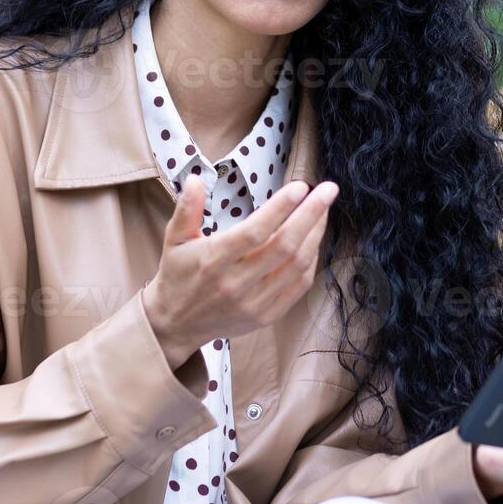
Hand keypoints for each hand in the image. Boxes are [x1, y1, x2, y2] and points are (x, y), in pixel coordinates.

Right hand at [143, 174, 338, 358]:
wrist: (175, 325)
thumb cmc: (178, 275)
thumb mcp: (174, 239)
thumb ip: (186, 209)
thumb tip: (195, 179)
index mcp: (214, 260)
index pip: (255, 232)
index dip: (280, 208)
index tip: (301, 186)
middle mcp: (236, 284)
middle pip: (284, 246)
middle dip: (311, 214)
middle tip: (328, 190)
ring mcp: (254, 303)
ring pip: (297, 265)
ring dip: (315, 235)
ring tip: (323, 210)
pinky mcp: (266, 316)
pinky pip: (299, 286)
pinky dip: (311, 261)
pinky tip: (313, 240)